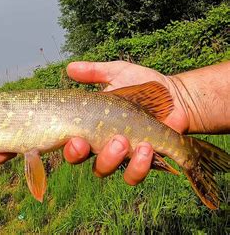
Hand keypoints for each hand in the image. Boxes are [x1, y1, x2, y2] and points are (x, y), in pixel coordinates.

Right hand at [62, 61, 189, 184]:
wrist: (176, 97)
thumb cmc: (142, 86)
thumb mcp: (118, 73)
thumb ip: (93, 72)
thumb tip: (69, 67)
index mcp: (91, 127)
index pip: (70, 143)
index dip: (67, 146)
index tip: (75, 138)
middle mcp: (101, 145)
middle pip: (80, 160)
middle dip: (81, 155)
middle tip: (95, 140)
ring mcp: (121, 156)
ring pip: (104, 169)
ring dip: (112, 158)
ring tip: (126, 140)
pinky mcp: (142, 163)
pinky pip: (132, 175)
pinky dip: (137, 166)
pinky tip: (146, 147)